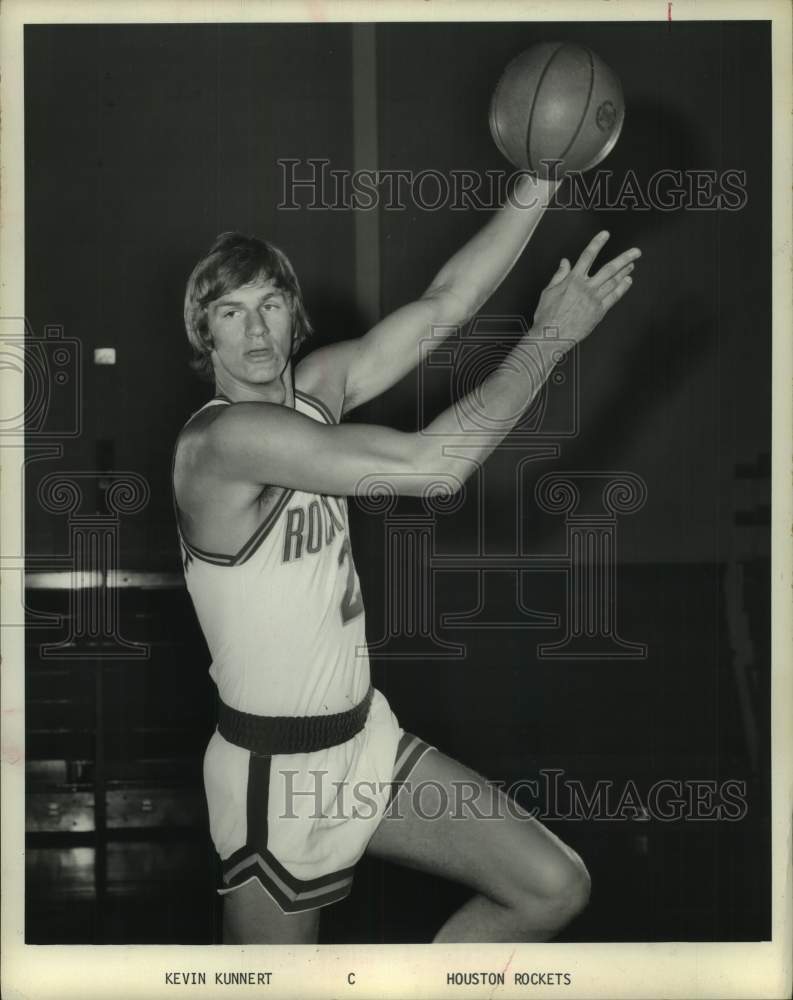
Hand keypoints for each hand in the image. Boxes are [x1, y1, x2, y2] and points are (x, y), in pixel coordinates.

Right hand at [532, 231, 639, 345]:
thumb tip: (564, 262)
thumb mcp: (548, 292)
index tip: (605, 235)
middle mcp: (586, 287)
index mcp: (572, 280)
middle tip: (635, 252)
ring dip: (624, 271)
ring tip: (632, 265)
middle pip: (609, 268)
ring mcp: (594, 299)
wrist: (552, 336)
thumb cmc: (547, 317)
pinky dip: (622, 288)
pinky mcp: (599, 311)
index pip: (587, 256)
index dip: (597, 243)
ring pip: (614, 281)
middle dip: (624, 258)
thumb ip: (559, 275)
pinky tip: (627, 281)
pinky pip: (614, 297)